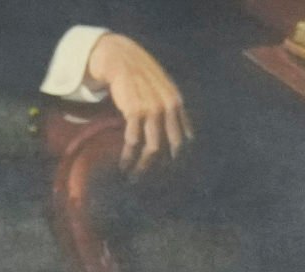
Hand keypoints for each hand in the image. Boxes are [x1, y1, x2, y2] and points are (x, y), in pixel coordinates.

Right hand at [85, 32, 190, 169]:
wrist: (120, 58)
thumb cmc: (139, 74)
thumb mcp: (162, 87)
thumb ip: (170, 107)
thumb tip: (179, 133)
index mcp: (176, 103)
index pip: (184, 138)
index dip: (179, 158)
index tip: (168, 173)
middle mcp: (168, 107)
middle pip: (172, 147)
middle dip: (164, 169)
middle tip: (154, 180)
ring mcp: (152, 109)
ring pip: (153, 148)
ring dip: (143, 167)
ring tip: (133, 177)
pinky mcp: (134, 111)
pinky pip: (133, 141)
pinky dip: (127, 156)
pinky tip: (123, 165)